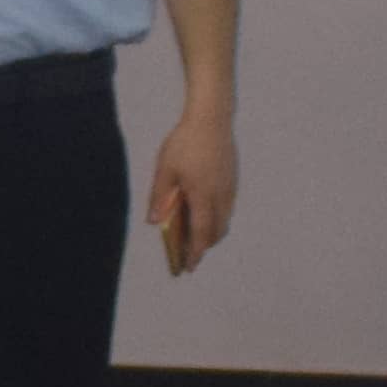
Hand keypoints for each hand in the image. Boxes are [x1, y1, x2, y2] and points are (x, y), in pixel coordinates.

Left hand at [147, 108, 241, 278]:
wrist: (212, 118)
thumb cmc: (185, 142)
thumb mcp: (165, 169)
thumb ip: (159, 197)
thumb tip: (154, 222)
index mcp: (202, 195)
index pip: (201, 234)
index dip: (195, 253)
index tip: (189, 267)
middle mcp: (220, 196)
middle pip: (216, 232)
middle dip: (204, 247)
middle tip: (189, 256)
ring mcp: (229, 188)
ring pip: (224, 221)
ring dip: (211, 233)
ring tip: (194, 237)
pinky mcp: (232, 180)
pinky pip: (227, 208)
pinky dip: (216, 218)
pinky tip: (203, 213)